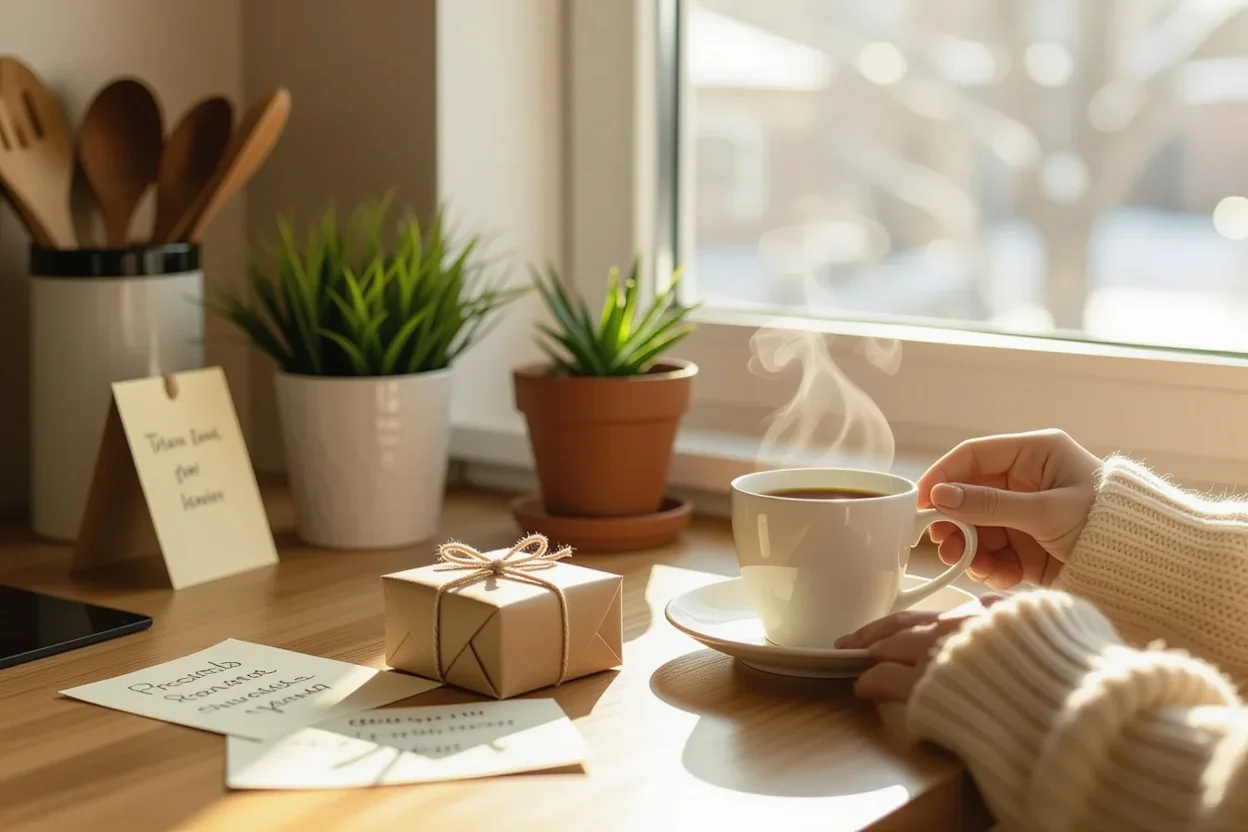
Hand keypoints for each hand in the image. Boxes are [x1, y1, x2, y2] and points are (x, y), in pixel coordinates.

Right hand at [843, 595, 1009, 702]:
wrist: (1077, 691)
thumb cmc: (1020, 715)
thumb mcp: (957, 716)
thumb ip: (921, 702)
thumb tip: (894, 693)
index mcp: (931, 667)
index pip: (886, 671)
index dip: (866, 677)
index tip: (854, 681)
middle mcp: (948, 637)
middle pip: (898, 636)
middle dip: (869, 640)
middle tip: (848, 643)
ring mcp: (978, 619)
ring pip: (928, 615)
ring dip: (903, 622)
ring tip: (886, 626)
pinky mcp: (1011, 609)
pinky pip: (974, 604)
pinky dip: (954, 613)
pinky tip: (952, 614)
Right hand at [920, 430, 1099, 589]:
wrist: (1147, 568)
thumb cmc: (1107, 524)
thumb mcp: (1045, 511)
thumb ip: (990, 505)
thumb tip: (939, 497)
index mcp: (1035, 454)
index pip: (975, 456)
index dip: (944, 476)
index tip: (920, 501)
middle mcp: (1026, 482)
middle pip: (971, 495)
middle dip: (955, 520)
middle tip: (940, 541)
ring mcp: (1026, 515)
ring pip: (979, 527)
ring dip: (969, 547)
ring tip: (968, 564)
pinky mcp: (1029, 547)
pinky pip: (995, 552)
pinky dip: (990, 565)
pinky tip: (997, 575)